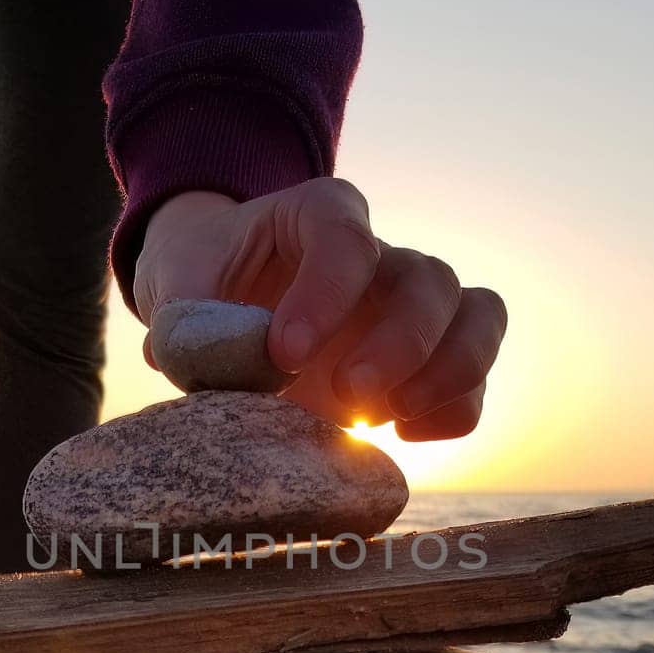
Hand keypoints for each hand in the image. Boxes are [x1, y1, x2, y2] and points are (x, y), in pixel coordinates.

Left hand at [133, 180, 505, 439]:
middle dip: (400, 342)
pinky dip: (455, 409)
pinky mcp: (423, 362)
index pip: (345, 233)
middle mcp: (377, 257)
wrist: (213, 298)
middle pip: (429, 278)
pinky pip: (473, 377)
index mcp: (315, 216)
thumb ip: (190, 326)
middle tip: (347, 393)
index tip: (283, 352)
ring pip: (478, 315)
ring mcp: (409, 307)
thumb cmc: (199, 282)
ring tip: (387, 418)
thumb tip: (224, 374)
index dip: (326, 291)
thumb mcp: (175, 291)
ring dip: (448, 371)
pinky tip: (401, 435)